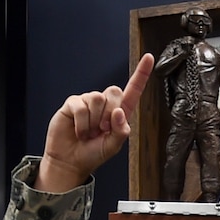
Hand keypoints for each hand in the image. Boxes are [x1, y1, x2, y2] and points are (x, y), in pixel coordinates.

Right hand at [37, 55, 153, 193]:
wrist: (69, 162)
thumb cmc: (91, 155)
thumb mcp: (112, 147)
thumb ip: (120, 132)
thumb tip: (119, 111)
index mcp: (119, 113)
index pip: (132, 90)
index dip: (141, 74)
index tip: (149, 58)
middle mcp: (104, 104)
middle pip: (114, 91)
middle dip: (109, 113)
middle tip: (101, 130)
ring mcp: (88, 102)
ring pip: (97, 98)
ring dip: (93, 121)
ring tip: (88, 132)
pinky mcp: (72, 103)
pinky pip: (81, 107)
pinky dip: (81, 123)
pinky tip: (78, 131)